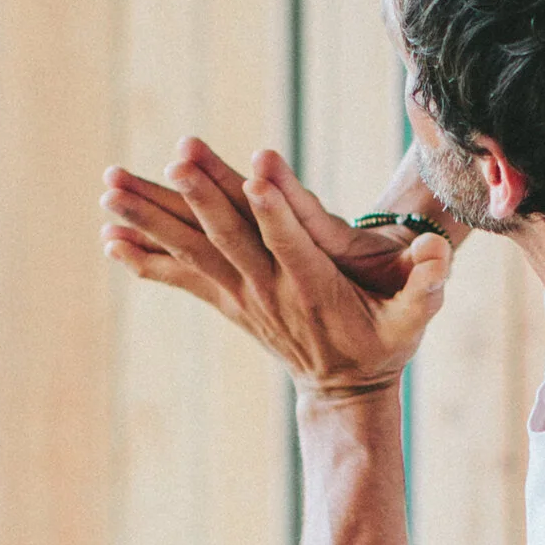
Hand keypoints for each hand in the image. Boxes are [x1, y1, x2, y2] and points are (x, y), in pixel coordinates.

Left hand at [103, 140, 449, 394]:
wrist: (346, 388)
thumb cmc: (386, 342)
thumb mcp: (416, 319)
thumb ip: (426, 286)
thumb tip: (437, 256)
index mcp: (314, 287)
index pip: (291, 241)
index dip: (275, 206)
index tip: (257, 168)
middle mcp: (269, 291)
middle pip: (229, 236)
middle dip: (201, 195)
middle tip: (176, 156)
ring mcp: (242, 296)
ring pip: (191, 250)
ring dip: (150, 218)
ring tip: (111, 188)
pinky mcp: (226, 300)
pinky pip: (178, 276)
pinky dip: (144, 257)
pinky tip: (108, 236)